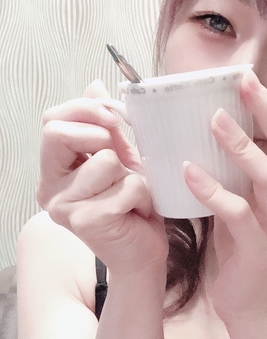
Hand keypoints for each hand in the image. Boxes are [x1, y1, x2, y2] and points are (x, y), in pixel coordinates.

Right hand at [38, 80, 168, 274]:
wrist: (143, 254)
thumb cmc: (132, 207)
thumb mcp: (119, 161)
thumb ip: (105, 129)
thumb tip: (95, 84)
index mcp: (55, 171)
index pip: (52, 122)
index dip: (83, 110)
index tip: (113, 118)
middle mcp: (50, 189)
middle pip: (59, 134)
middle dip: (102, 138)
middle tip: (123, 162)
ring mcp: (65, 208)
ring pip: (105, 161)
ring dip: (132, 177)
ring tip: (133, 197)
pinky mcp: (87, 222)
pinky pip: (127, 187)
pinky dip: (143, 196)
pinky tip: (138, 213)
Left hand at [184, 71, 266, 322]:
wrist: (250, 306)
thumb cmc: (242, 253)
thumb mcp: (245, 210)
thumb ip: (239, 181)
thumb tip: (214, 144)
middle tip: (246, 81)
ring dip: (243, 146)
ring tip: (216, 119)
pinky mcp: (258, 250)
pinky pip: (238, 214)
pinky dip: (213, 190)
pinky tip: (189, 172)